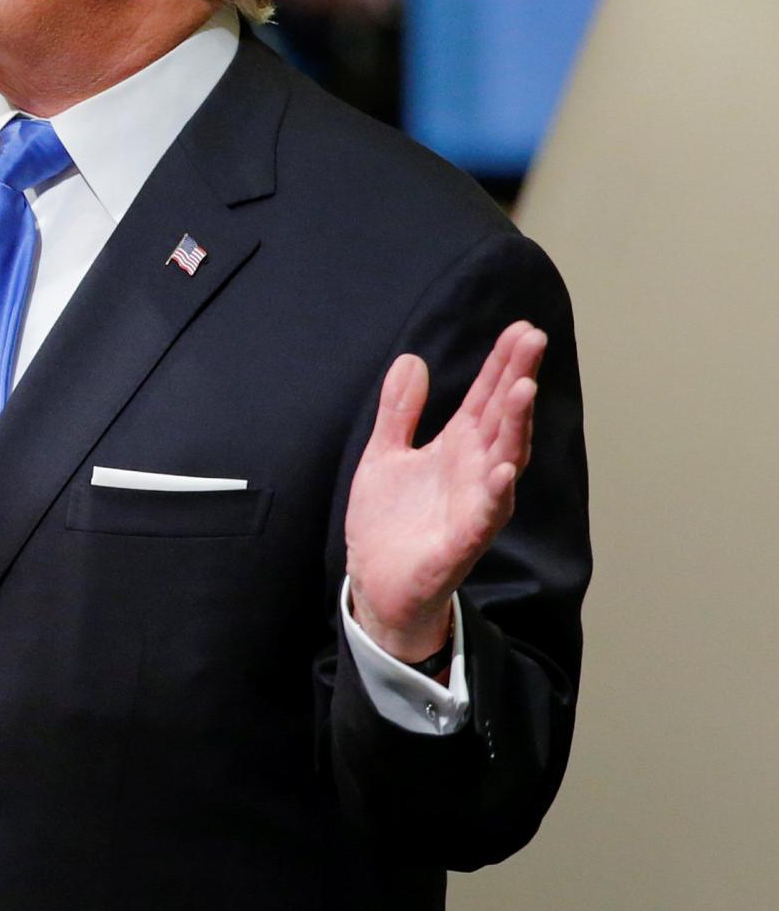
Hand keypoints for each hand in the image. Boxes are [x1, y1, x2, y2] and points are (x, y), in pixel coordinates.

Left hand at [345, 321, 546, 661]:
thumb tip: (411, 359)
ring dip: (515, 426)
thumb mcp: (385, 453)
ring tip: (523, 389)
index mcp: (457, 448)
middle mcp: (475, 471)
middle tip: (533, 339)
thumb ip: (400, 410)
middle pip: (503, 418)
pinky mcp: (463, 541)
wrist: (377, 582)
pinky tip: (503, 469)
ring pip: (504, 459)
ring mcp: (475, 505)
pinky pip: (486, 515)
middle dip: (518, 379)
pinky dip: (496, 492)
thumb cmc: (389, 520)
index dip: (501, 364)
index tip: (520, 328)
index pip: (486, 398)